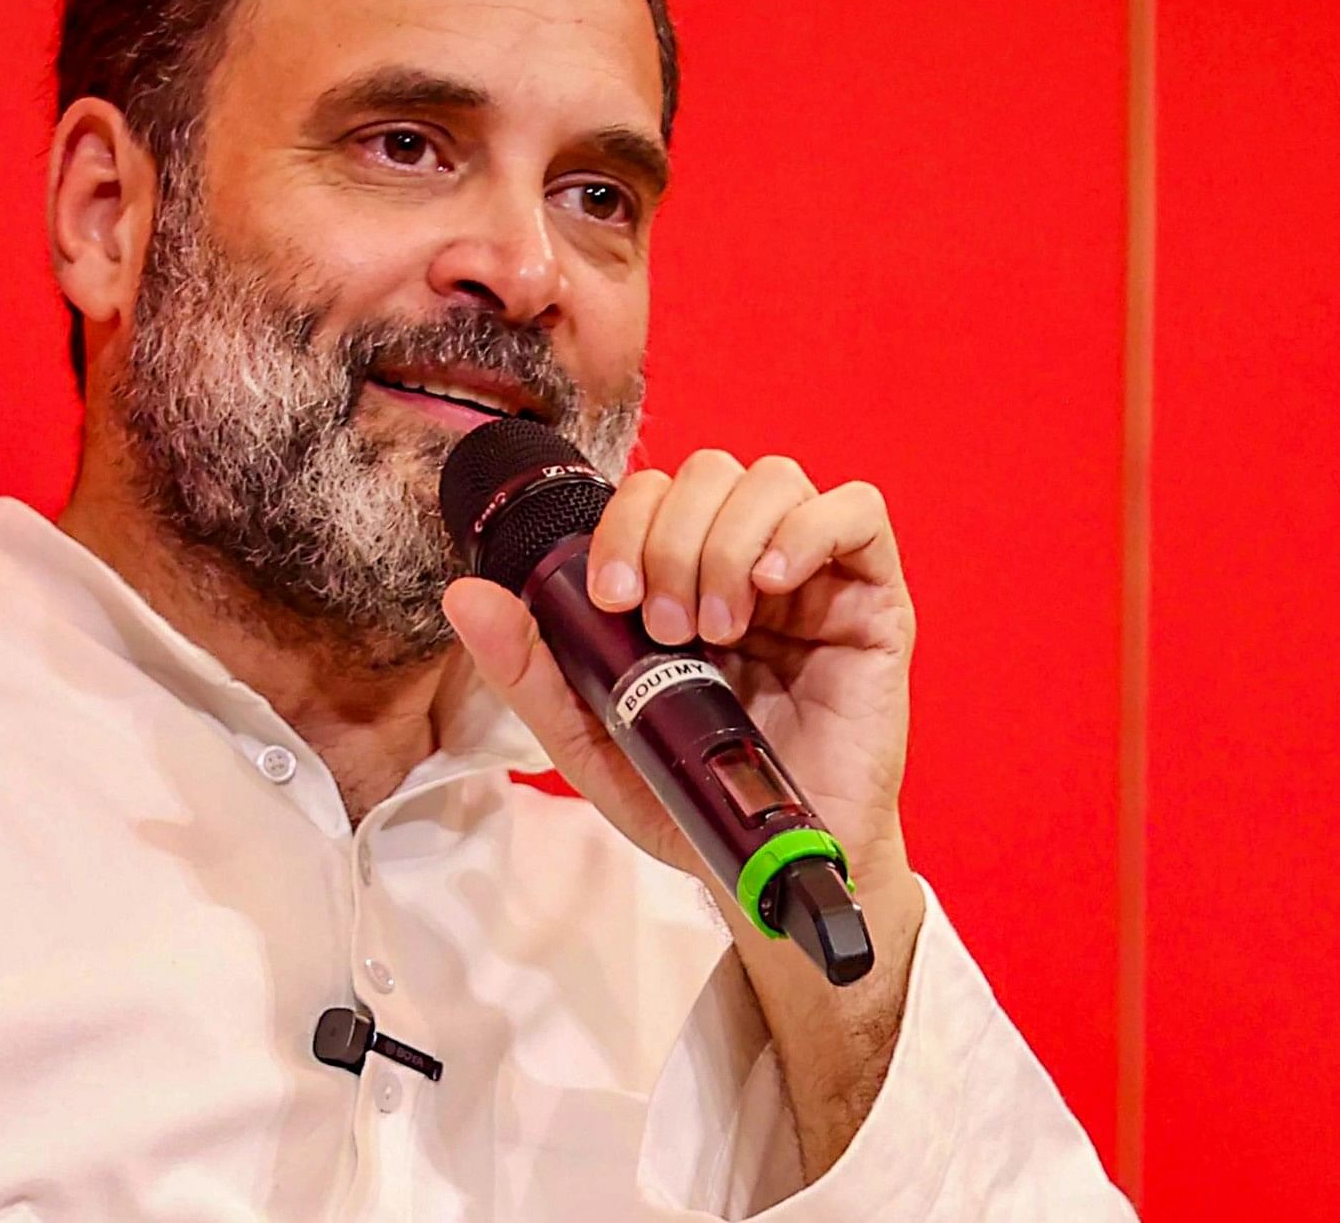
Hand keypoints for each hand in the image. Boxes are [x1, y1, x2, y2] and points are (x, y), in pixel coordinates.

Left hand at [442, 449, 927, 1180]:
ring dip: (728, 543)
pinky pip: (857, 511)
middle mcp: (748, 563)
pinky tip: (772, 587)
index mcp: (683, 579)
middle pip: (710, 470)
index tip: (610, 600)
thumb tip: (464, 595)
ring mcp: (813, 577)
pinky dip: (808, 529)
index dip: (624, 524)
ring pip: (773, 479)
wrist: (773, 869)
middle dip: (672, 538)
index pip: (652, 493)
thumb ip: (533, 668)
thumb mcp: (595, 739)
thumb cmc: (695, 802)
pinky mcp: (875, 600)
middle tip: (668, 627)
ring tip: (721, 628)